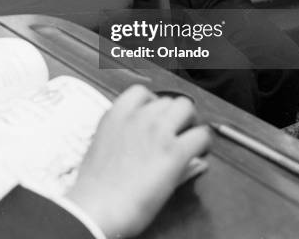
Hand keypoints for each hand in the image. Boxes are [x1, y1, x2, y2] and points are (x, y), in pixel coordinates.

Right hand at [66, 85, 209, 238]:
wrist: (97, 206)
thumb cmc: (95, 185)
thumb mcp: (103, 150)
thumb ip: (125, 137)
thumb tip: (147, 137)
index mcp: (116, 114)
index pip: (141, 92)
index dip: (153, 104)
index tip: (156, 117)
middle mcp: (138, 117)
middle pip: (167, 100)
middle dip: (173, 114)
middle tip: (176, 130)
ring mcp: (157, 131)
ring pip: (186, 108)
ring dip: (189, 122)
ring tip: (189, 138)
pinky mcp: (175, 151)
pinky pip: (201, 135)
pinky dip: (203, 142)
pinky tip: (199, 153)